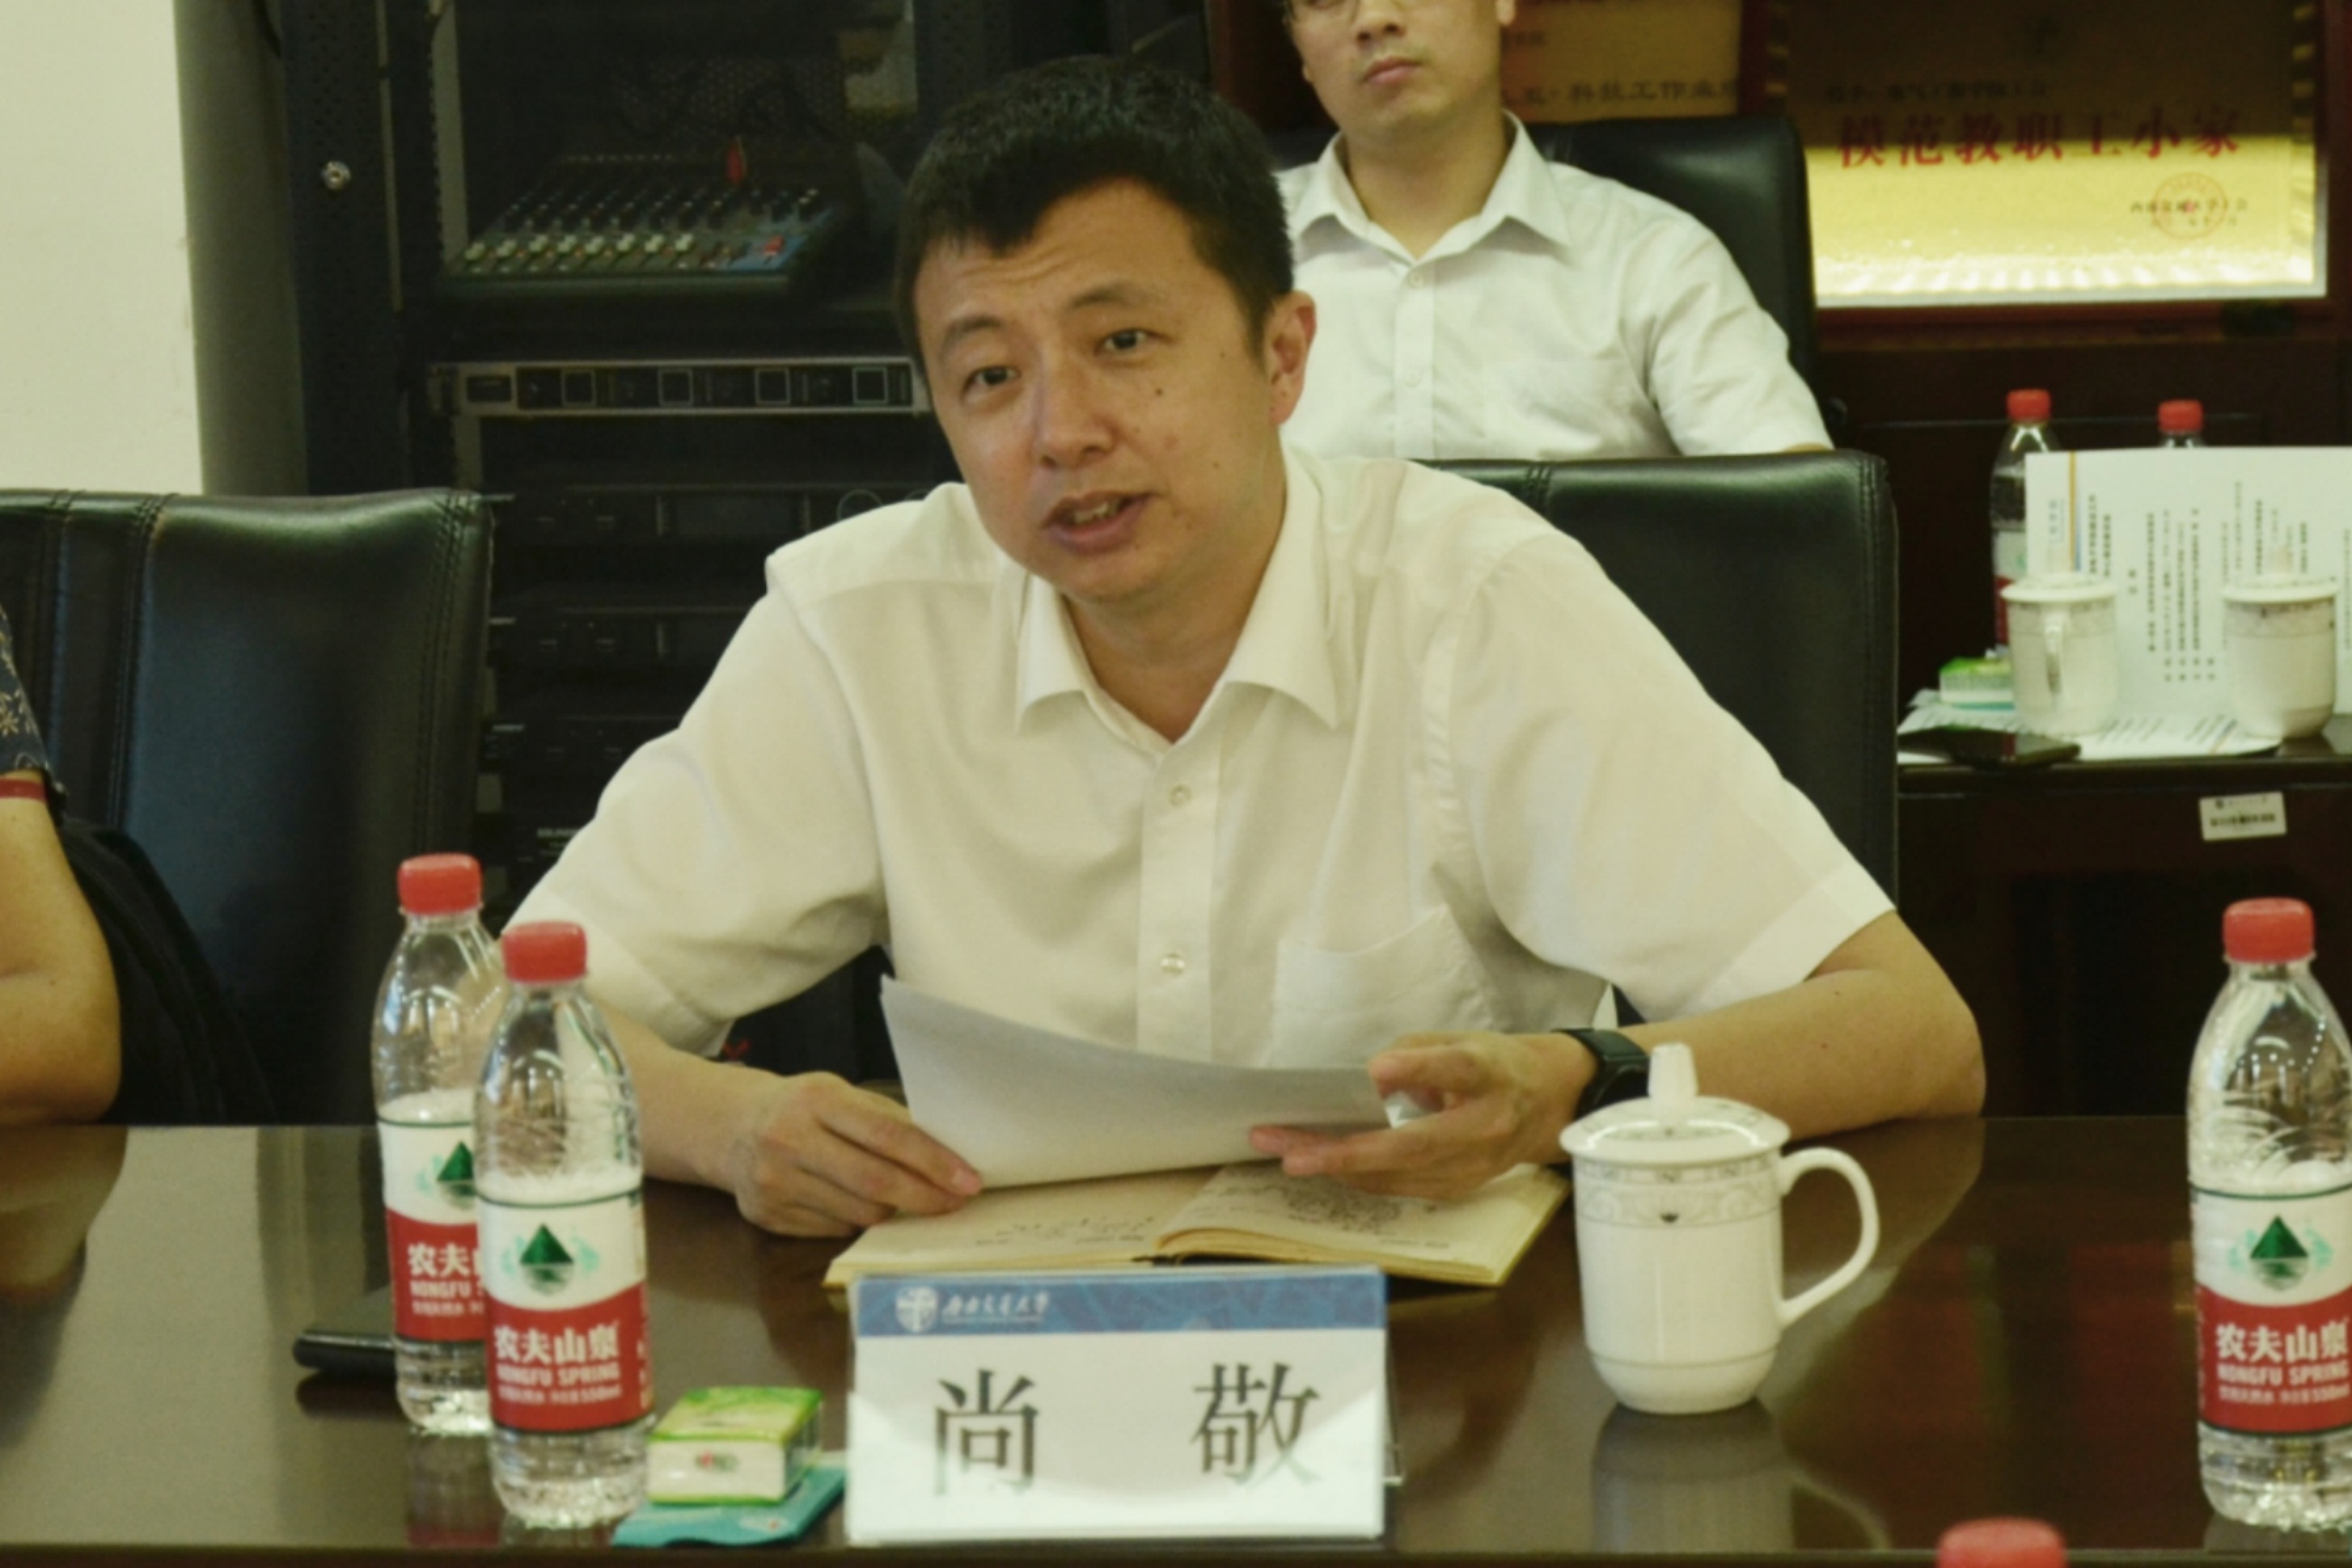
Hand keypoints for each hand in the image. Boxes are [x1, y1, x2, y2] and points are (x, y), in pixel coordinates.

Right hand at [721, 1072, 981, 1236]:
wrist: (731, 1127)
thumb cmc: (803, 1107)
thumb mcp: (840, 1095)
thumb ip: (886, 1120)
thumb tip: (947, 1156)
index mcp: (816, 1099)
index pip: (887, 1135)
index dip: (933, 1161)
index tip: (968, 1181)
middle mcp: (789, 1140)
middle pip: (874, 1181)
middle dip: (925, 1197)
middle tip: (956, 1204)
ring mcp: (774, 1182)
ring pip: (858, 1213)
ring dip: (895, 1212)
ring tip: (911, 1201)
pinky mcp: (767, 1216)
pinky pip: (834, 1231)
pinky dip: (859, 1222)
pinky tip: (864, 1207)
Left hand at [1247, 1032, 1586, 1200]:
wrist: (1544, 1107)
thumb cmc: (1491, 1065)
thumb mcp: (1460, 1041)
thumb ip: (1412, 1056)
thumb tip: (1358, 1085)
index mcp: (1490, 1073)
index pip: (1456, 1070)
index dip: (1417, 1070)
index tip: (1375, 1072)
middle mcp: (1486, 1124)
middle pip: (1414, 1144)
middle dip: (1347, 1151)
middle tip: (1289, 1150)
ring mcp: (1475, 1165)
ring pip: (1399, 1175)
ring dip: (1338, 1167)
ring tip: (1285, 1152)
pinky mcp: (1460, 1188)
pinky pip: (1400, 1186)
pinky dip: (1358, 1176)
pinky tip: (1322, 1163)